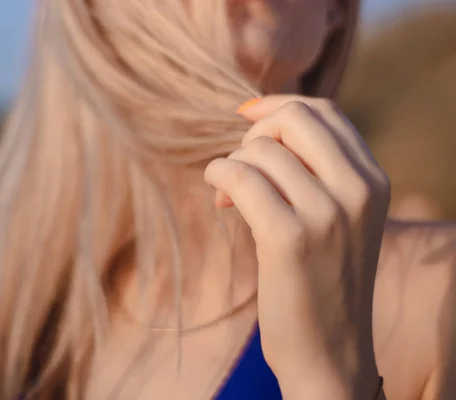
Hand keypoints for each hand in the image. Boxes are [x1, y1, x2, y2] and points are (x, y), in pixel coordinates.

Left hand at [204, 95, 389, 399]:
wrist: (329, 350)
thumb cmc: (322, 281)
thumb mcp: (338, 220)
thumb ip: (315, 172)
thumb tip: (259, 126)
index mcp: (373, 181)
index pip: (325, 113)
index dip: (279, 106)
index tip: (247, 116)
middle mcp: (358, 190)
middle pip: (294, 118)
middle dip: (255, 132)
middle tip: (241, 164)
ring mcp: (327, 214)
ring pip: (260, 150)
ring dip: (232, 165)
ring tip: (230, 196)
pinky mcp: (289, 238)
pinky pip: (240, 176)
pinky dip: (218, 176)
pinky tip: (219, 198)